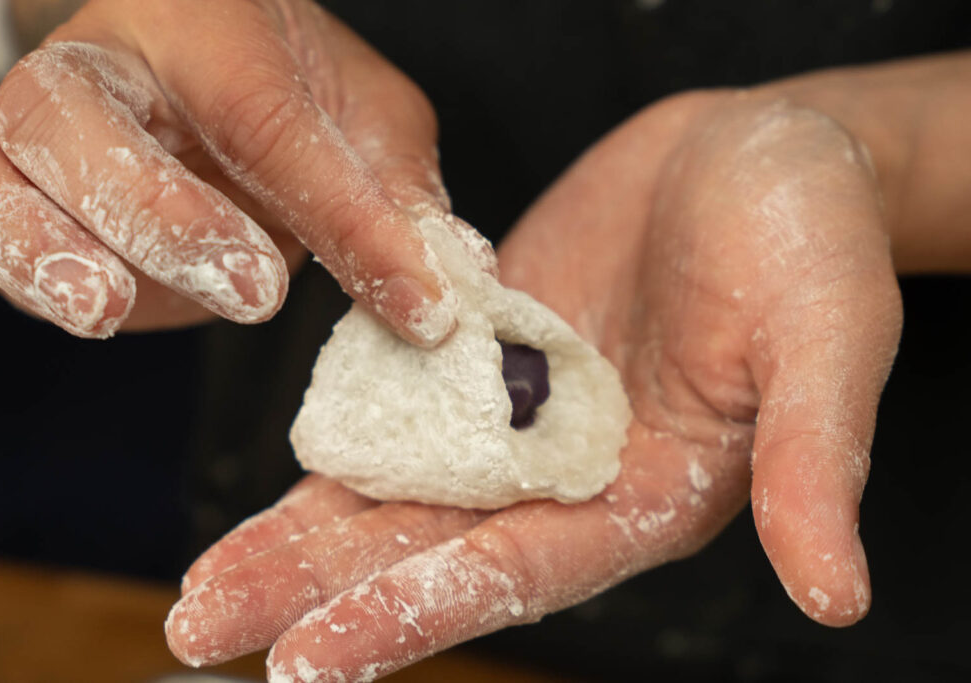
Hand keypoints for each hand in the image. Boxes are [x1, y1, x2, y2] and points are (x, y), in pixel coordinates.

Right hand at [0, 0, 457, 342]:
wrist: (198, 68)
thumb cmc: (288, 90)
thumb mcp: (366, 126)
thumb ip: (397, 195)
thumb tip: (444, 283)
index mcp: (204, 27)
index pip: (265, 116)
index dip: (343, 214)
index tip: (417, 300)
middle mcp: (100, 67)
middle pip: (81, 118)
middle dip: (161, 213)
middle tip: (251, 292)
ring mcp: (33, 130)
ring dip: (33, 243)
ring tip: (101, 310)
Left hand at [163, 91, 901, 679]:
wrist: (757, 151)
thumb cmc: (813, 235)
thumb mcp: (829, 335)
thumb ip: (814, 460)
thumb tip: (837, 596)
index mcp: (645, 494)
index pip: (520, 574)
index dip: (417, 615)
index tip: (312, 659)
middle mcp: (568, 474)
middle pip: (431, 549)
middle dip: (321, 594)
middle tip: (208, 630)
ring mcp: (518, 414)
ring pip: (398, 489)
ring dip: (302, 537)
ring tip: (206, 586)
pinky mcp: (484, 351)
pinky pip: (401, 402)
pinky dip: (337, 441)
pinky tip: (269, 476)